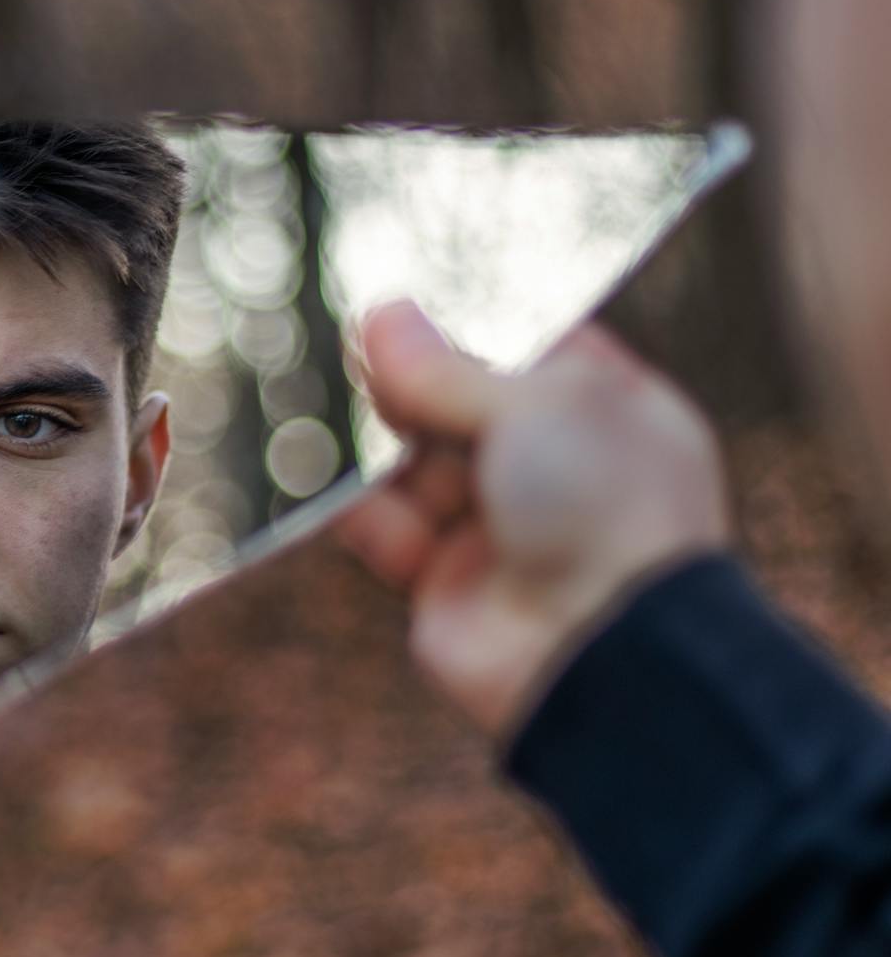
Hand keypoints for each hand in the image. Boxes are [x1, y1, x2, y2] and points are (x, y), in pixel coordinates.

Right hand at [335, 301, 732, 742]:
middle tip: (367, 353)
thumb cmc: (607, 514)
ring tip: (359, 428)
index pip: (530, 350)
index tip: (411, 304)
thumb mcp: (533, 406)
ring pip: (414, 465)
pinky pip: (388, 529)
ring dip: (384, 451)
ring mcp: (501, 526)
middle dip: (414, 387)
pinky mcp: (447, 580)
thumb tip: (383, 314)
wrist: (601, 653)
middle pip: (457, 405)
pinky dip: (365, 514)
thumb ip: (446, 367)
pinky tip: (348, 495)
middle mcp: (556, 469)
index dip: (471, 327)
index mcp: (607, 413)